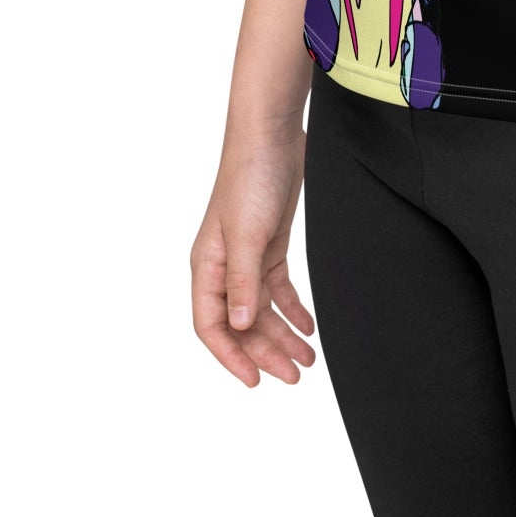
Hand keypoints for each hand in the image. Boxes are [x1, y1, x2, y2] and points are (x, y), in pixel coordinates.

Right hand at [189, 122, 316, 387]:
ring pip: (262, 309)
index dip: (231, 356)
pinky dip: (292, 309)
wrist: (273, 134)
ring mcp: (248, 256)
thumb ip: (242, 281)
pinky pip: (278, 288)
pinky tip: (307, 326)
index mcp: (207, 266)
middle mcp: (224, 266)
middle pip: (242, 323)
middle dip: (266, 352)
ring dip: (282, 335)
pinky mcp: (270, 244)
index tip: (255, 381)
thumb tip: (241, 326)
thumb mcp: (247, 234)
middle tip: (294, 375)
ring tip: (307, 359)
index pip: (212, 325)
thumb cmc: (250, 178)